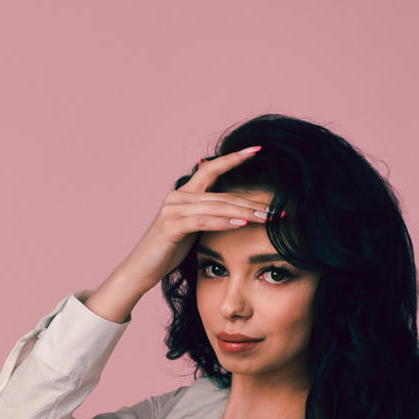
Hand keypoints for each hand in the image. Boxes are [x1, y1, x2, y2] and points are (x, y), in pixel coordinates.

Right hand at [84, 145, 272, 321]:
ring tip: (267, 218)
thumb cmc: (167, 251)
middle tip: (278, 209)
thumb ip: (207, 215)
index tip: (257, 149)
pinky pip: (203, 221)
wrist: (140, 269)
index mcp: (185, 194)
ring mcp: (173, 209)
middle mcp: (179, 196)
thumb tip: (233, 210)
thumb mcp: (191, 228)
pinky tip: (242, 224)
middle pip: (223, 194)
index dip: (234, 158)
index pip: (212, 168)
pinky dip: (224, 222)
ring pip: (217, 206)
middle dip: (253, 201)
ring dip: (245, 212)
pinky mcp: (171, 226)